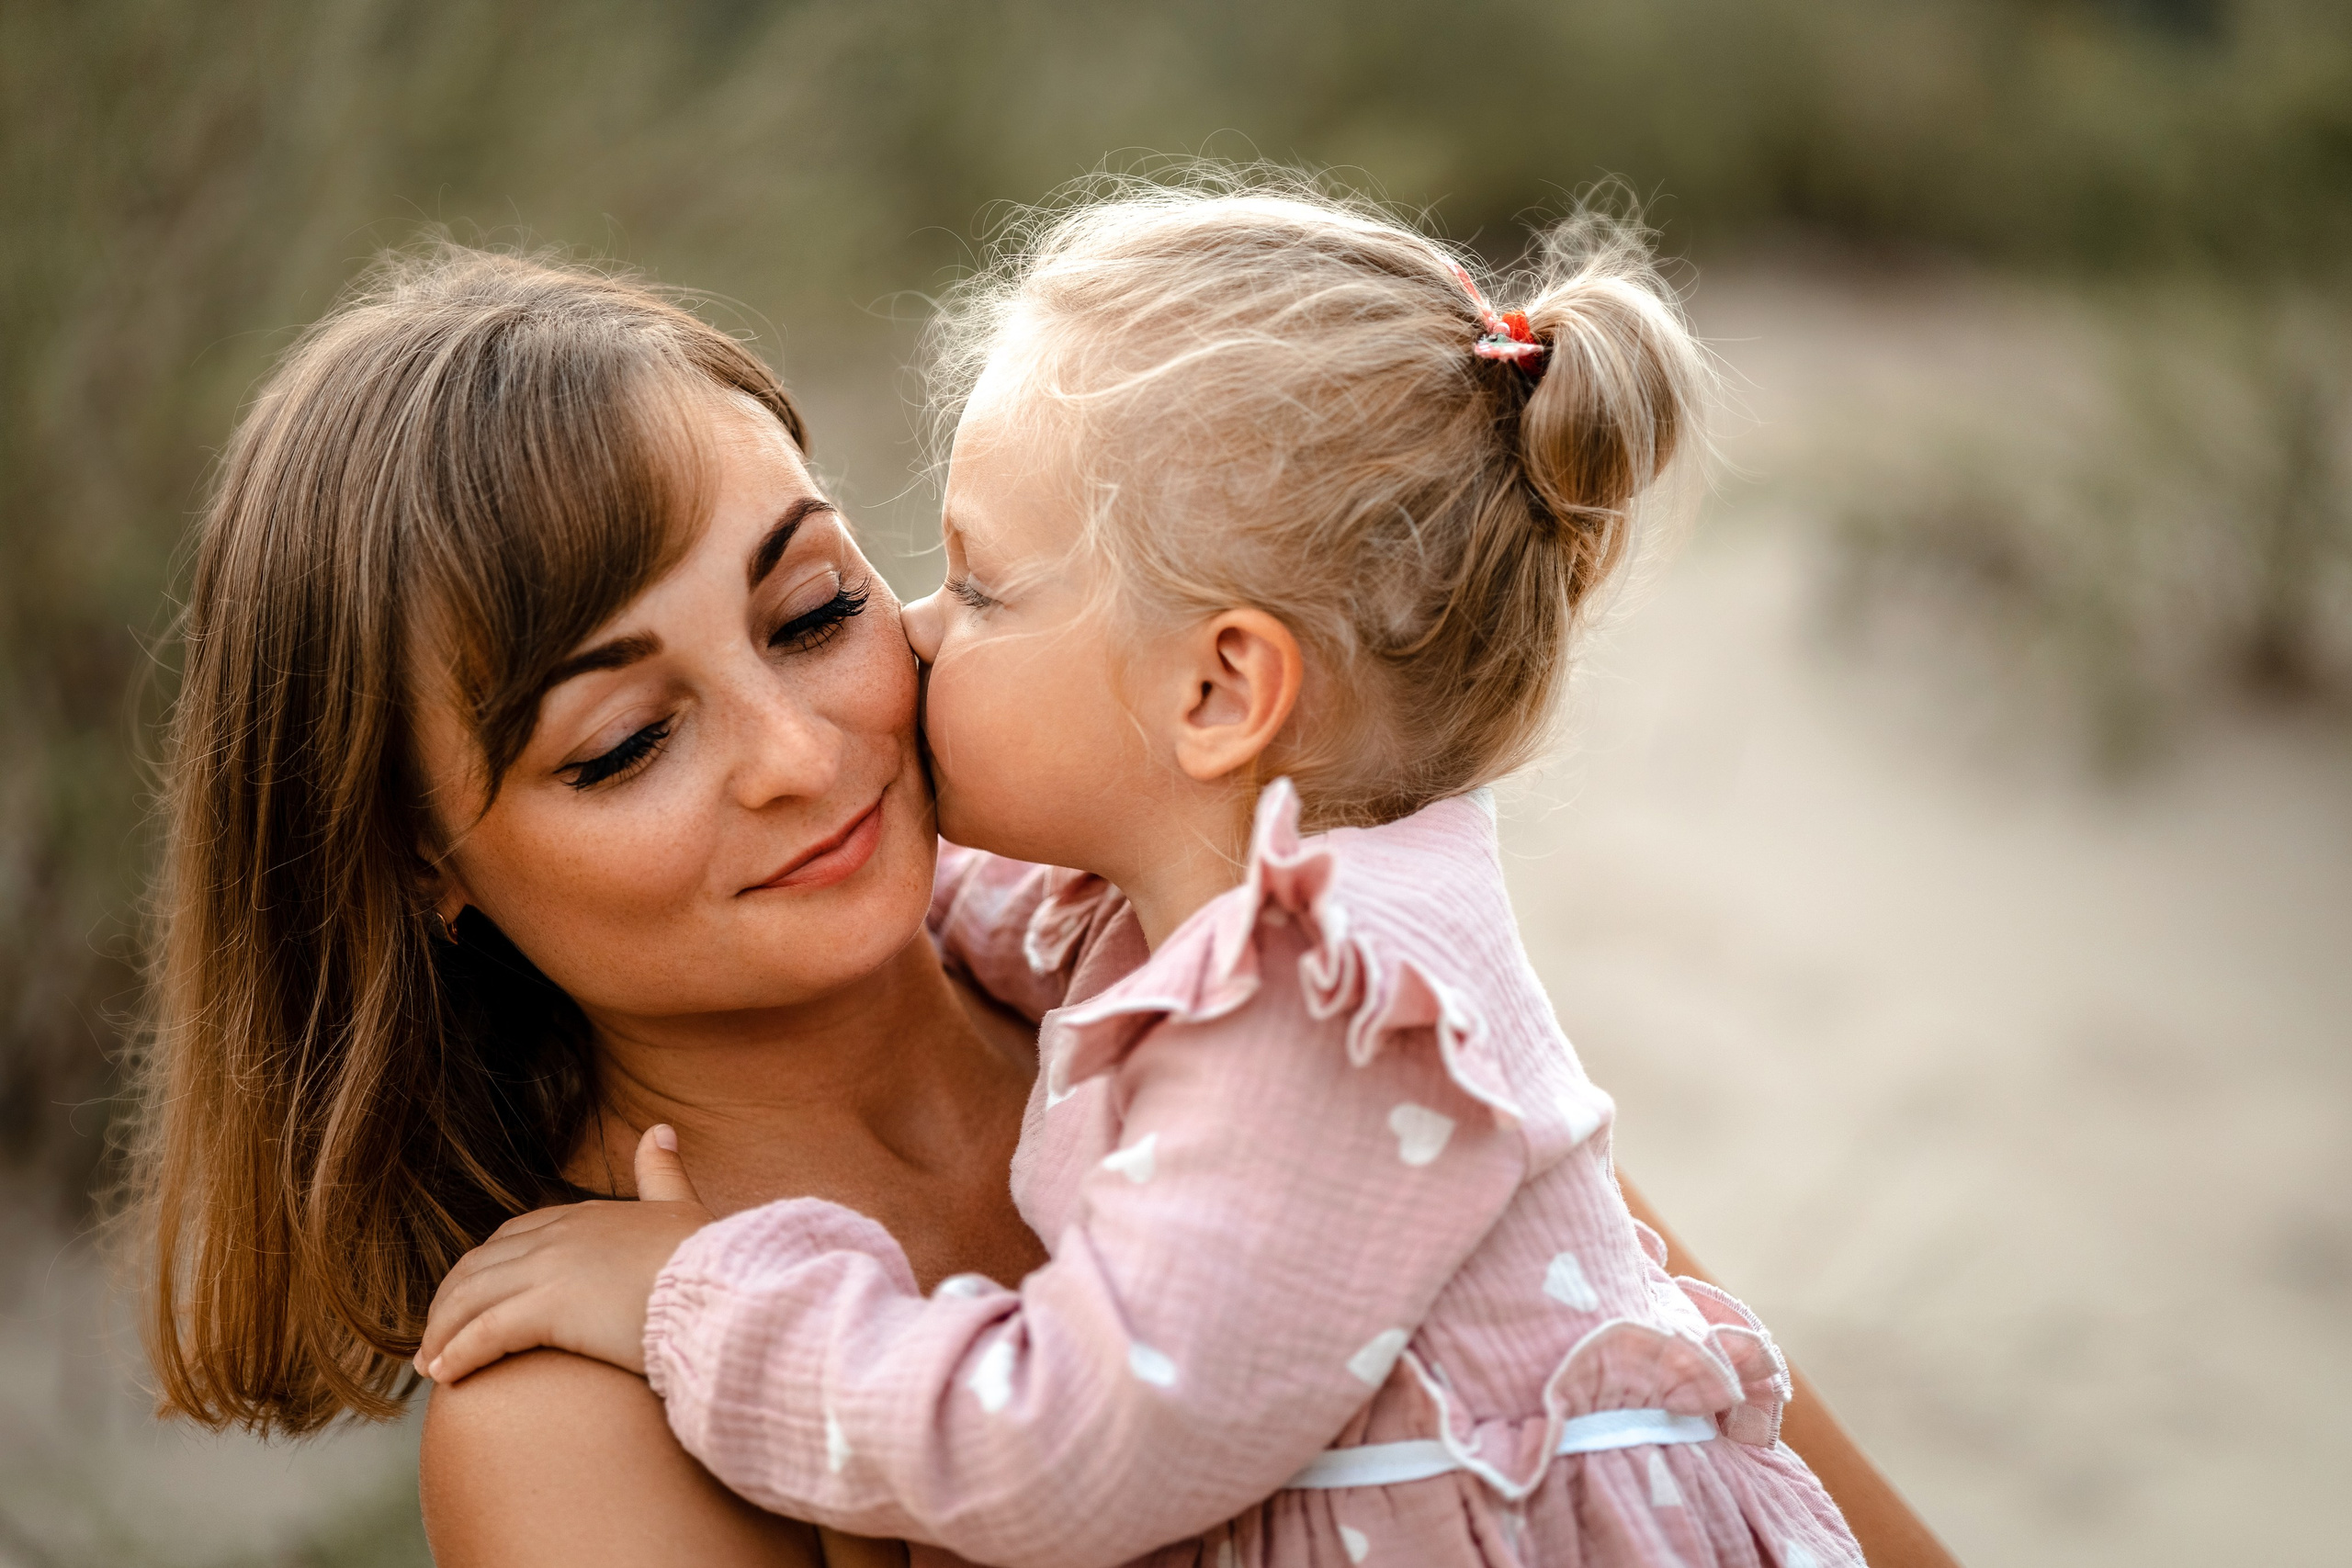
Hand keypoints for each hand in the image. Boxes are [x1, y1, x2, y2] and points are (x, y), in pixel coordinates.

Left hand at [416, 1125, 714, 1383]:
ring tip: (431, 1364)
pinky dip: (458, 1353)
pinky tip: (446, 1376)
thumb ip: (663, 1172)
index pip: (514, 1236)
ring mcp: (549, 1268)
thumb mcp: (682, 1207)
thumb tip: (659, 1129)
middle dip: (450, 1301)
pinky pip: (485, 1332)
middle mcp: (559, 1235)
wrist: (720, 1292)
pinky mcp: (547, 1308)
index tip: (470, 1297)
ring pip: (472, 1298)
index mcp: (586, 1215)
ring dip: (444, 1331)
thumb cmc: (709, 1263)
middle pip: (480, 1265)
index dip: (486, 1267)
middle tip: (436, 1337)